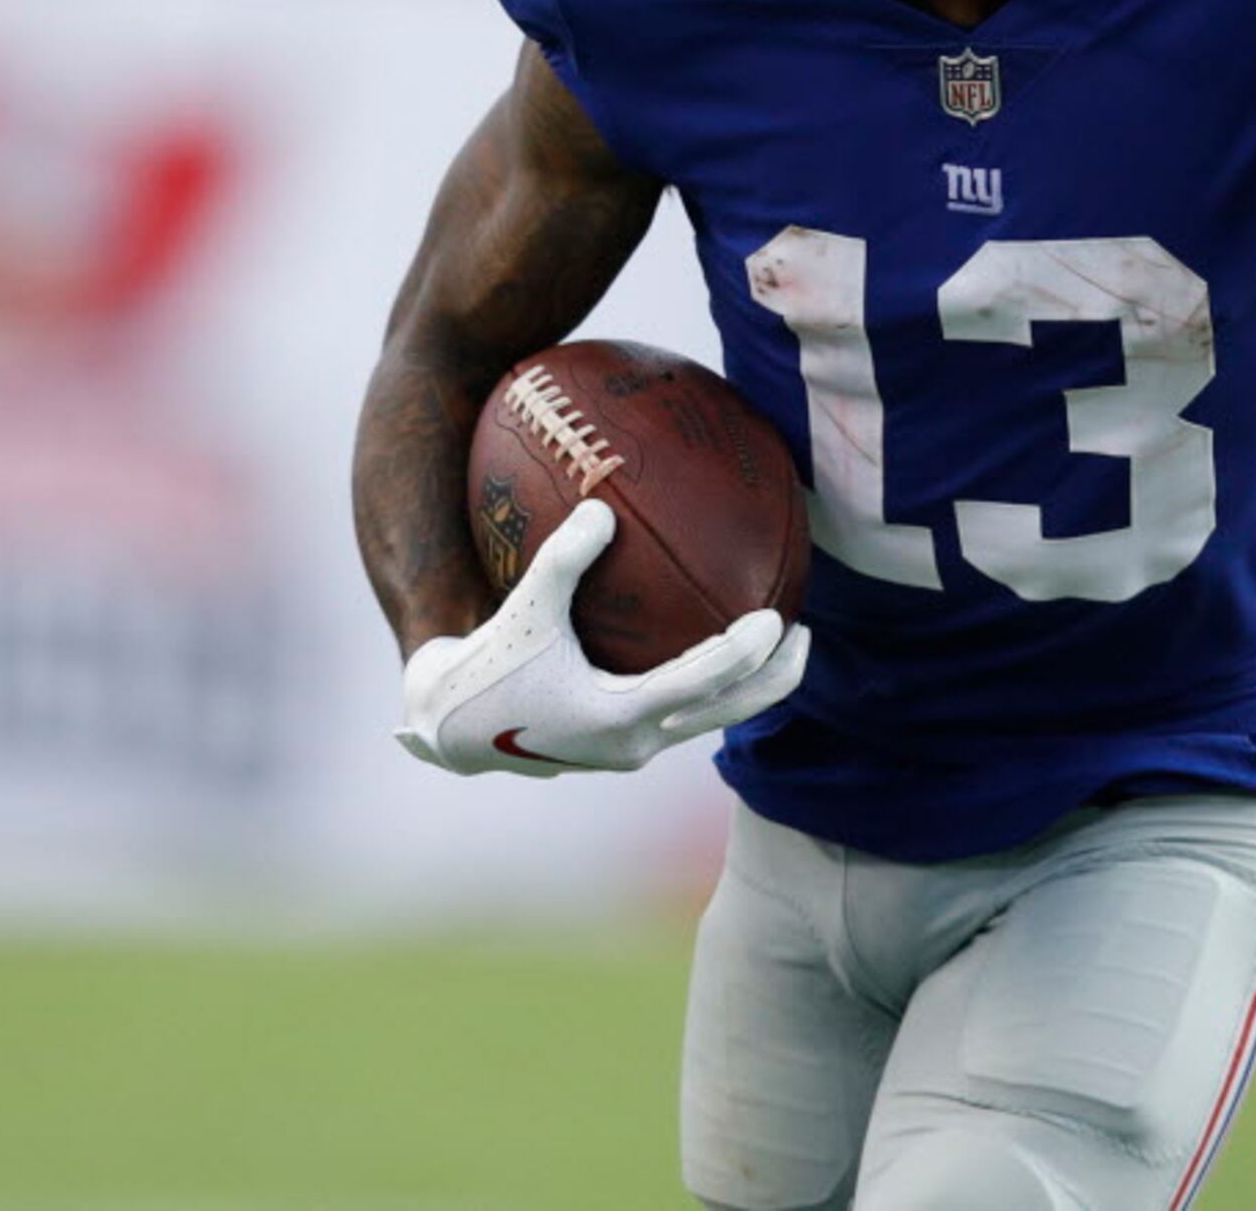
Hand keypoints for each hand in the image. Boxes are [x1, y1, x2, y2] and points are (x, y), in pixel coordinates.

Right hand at [392, 499, 810, 776]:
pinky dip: (711, 678)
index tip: (777, 617)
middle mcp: (635, 742)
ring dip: (750, 682)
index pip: (704, 685)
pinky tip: (716, 636)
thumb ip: (562, 561)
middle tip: (806, 632)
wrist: (449, 730)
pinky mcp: (624, 740)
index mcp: (617, 718)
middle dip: (776, 676)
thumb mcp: (522, 610)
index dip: (746, 654)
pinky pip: (685, 707)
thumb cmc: (486, 668)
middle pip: (730, 712)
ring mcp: (633, 747)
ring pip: (713, 716)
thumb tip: (600, 508)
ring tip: (780, 637)